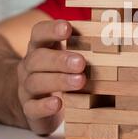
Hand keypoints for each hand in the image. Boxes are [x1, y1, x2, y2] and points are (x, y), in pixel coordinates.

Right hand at [17, 20, 85, 134]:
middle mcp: (29, 66)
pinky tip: (58, 104)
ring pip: (35, 82)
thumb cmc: (59, 74)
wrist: (37, 102)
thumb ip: (83, 47)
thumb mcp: (68, 57)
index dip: (51, 29)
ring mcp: (26, 88)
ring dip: (58, 81)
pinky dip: (44, 106)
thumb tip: (111, 36)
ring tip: (79, 81)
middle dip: (60, 59)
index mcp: (40, 48)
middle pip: (37, 58)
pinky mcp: (29, 109)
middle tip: (81, 62)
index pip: (39, 33)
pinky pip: (32, 108)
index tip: (67, 28)